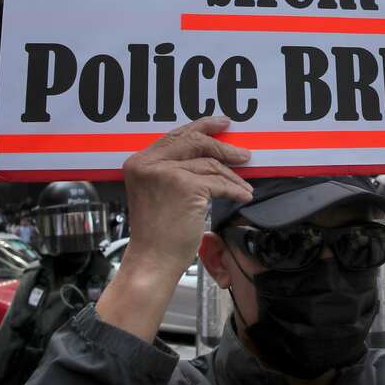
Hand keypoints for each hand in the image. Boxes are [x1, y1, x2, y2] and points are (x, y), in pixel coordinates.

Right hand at [97, 117, 252, 342]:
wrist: (152, 260)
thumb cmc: (157, 232)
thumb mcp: (157, 192)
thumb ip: (172, 169)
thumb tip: (207, 154)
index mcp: (139, 162)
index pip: (175, 136)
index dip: (201, 127)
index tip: (221, 123)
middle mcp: (149, 163)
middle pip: (194, 141)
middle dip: (222, 146)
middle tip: (243, 153)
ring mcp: (166, 173)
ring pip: (209, 164)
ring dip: (232, 176)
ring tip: (244, 185)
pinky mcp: (185, 186)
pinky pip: (218, 182)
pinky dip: (234, 189)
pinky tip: (243, 195)